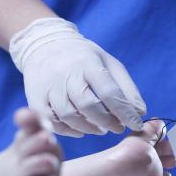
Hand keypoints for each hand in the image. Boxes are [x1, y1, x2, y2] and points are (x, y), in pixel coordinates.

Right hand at [9, 18, 145, 136]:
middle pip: (88, 105)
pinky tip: (82, 130)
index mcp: (88, 62)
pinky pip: (52, 122)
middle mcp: (66, 73)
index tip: (136, 125)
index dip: (125, 112)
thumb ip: (126, 88)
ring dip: (89, 127)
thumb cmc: (83, 58)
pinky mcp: (35, 98)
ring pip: (69, 116)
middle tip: (117, 127)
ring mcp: (48, 86)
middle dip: (107, 121)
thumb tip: (140, 112)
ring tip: (101, 128)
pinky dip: (69, 131)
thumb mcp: (108, 63)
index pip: (109, 91)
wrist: (44, 45)